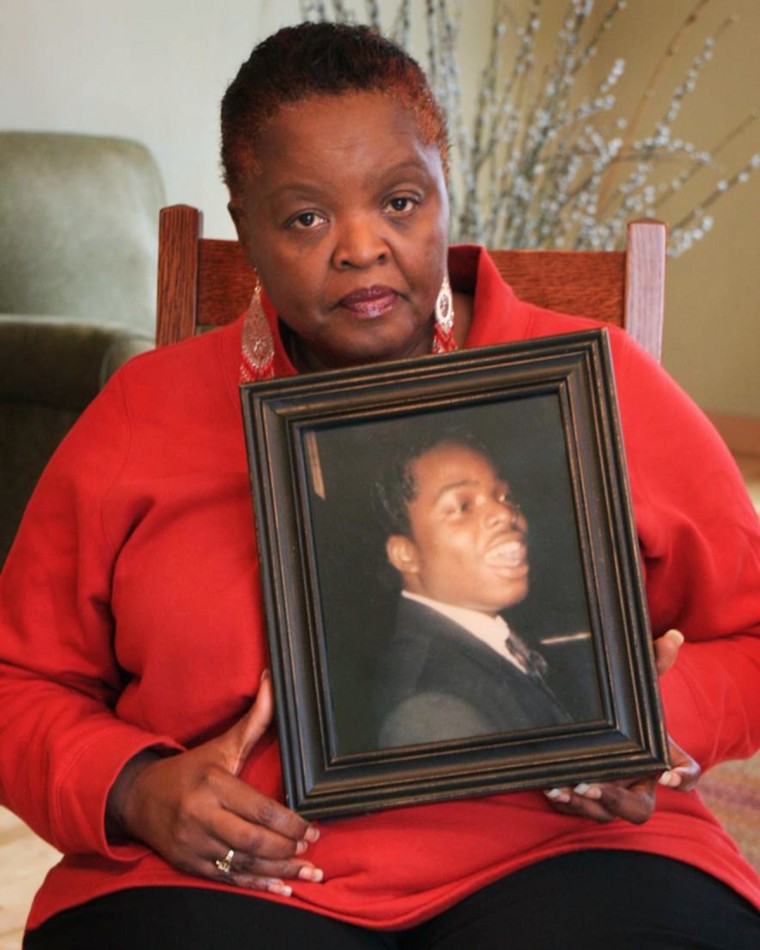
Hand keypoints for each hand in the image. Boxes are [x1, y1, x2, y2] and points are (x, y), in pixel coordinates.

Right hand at [107, 672, 321, 895]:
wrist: (138, 796)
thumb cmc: (189, 769)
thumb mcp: (221, 745)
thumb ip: (254, 719)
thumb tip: (273, 681)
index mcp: (213, 784)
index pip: (259, 808)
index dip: (289, 822)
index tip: (311, 827)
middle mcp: (201, 815)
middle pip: (251, 839)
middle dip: (285, 848)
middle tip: (310, 849)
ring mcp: (193, 842)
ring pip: (242, 862)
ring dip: (278, 870)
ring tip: (306, 871)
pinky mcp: (188, 863)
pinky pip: (227, 878)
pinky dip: (255, 885)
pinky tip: (280, 889)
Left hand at [543, 629, 699, 822]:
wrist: (592, 718)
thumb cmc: (624, 705)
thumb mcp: (636, 685)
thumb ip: (653, 662)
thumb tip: (672, 636)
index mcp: (659, 759)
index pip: (684, 774)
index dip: (680, 779)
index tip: (666, 775)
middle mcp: (638, 783)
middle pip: (639, 810)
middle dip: (615, 800)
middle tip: (591, 784)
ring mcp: (611, 794)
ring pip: (603, 813)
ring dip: (582, 804)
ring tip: (561, 785)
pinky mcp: (583, 799)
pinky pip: (575, 810)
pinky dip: (563, 801)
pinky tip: (548, 785)